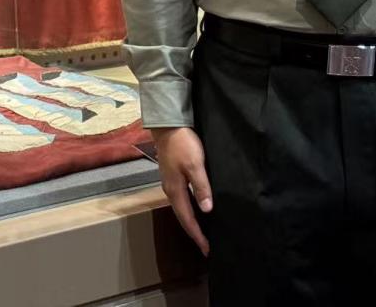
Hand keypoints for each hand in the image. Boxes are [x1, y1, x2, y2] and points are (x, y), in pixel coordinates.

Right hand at [150, 126, 212, 255]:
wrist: (168, 126)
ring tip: (203, 231)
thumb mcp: (195, 165)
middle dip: (194, 232)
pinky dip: (190, 208)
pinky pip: (182, 198)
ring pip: (182, 208)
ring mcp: (170, 182)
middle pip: (183, 216)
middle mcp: (170, 190)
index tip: (207, 249)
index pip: (187, 219)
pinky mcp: (173, 175)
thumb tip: (207, 210)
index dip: (197, 235)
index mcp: (175, 190)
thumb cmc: (182, 144)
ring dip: (192, 221)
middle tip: (206, 245)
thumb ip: (201, 187)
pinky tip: (197, 208)